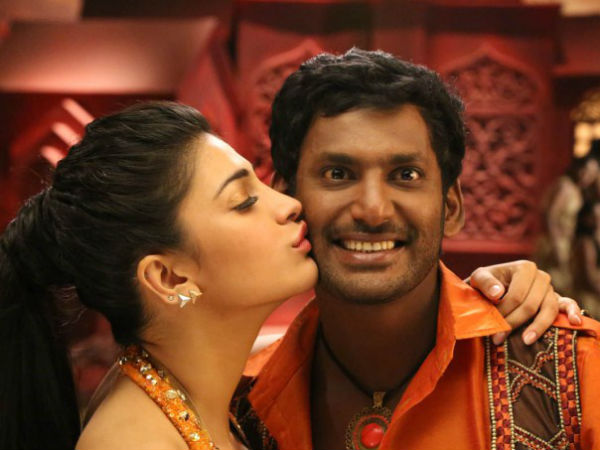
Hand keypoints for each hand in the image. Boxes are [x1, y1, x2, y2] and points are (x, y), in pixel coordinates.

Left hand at [467, 260, 582, 344]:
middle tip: (498, 338)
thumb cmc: (485, 284)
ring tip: (526, 341)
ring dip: (537, 327)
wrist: (491, 289)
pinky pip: (567, 305)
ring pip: (549, 310)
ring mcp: (551, 289)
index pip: (517, 295)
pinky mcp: (556, 301)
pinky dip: (573, 312)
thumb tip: (498, 293)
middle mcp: (541, 277)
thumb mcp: (478, 279)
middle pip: (531, 305)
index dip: (505, 311)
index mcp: (525, 268)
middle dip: (514, 322)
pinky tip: (575, 322)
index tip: (493, 325)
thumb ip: (486, 283)